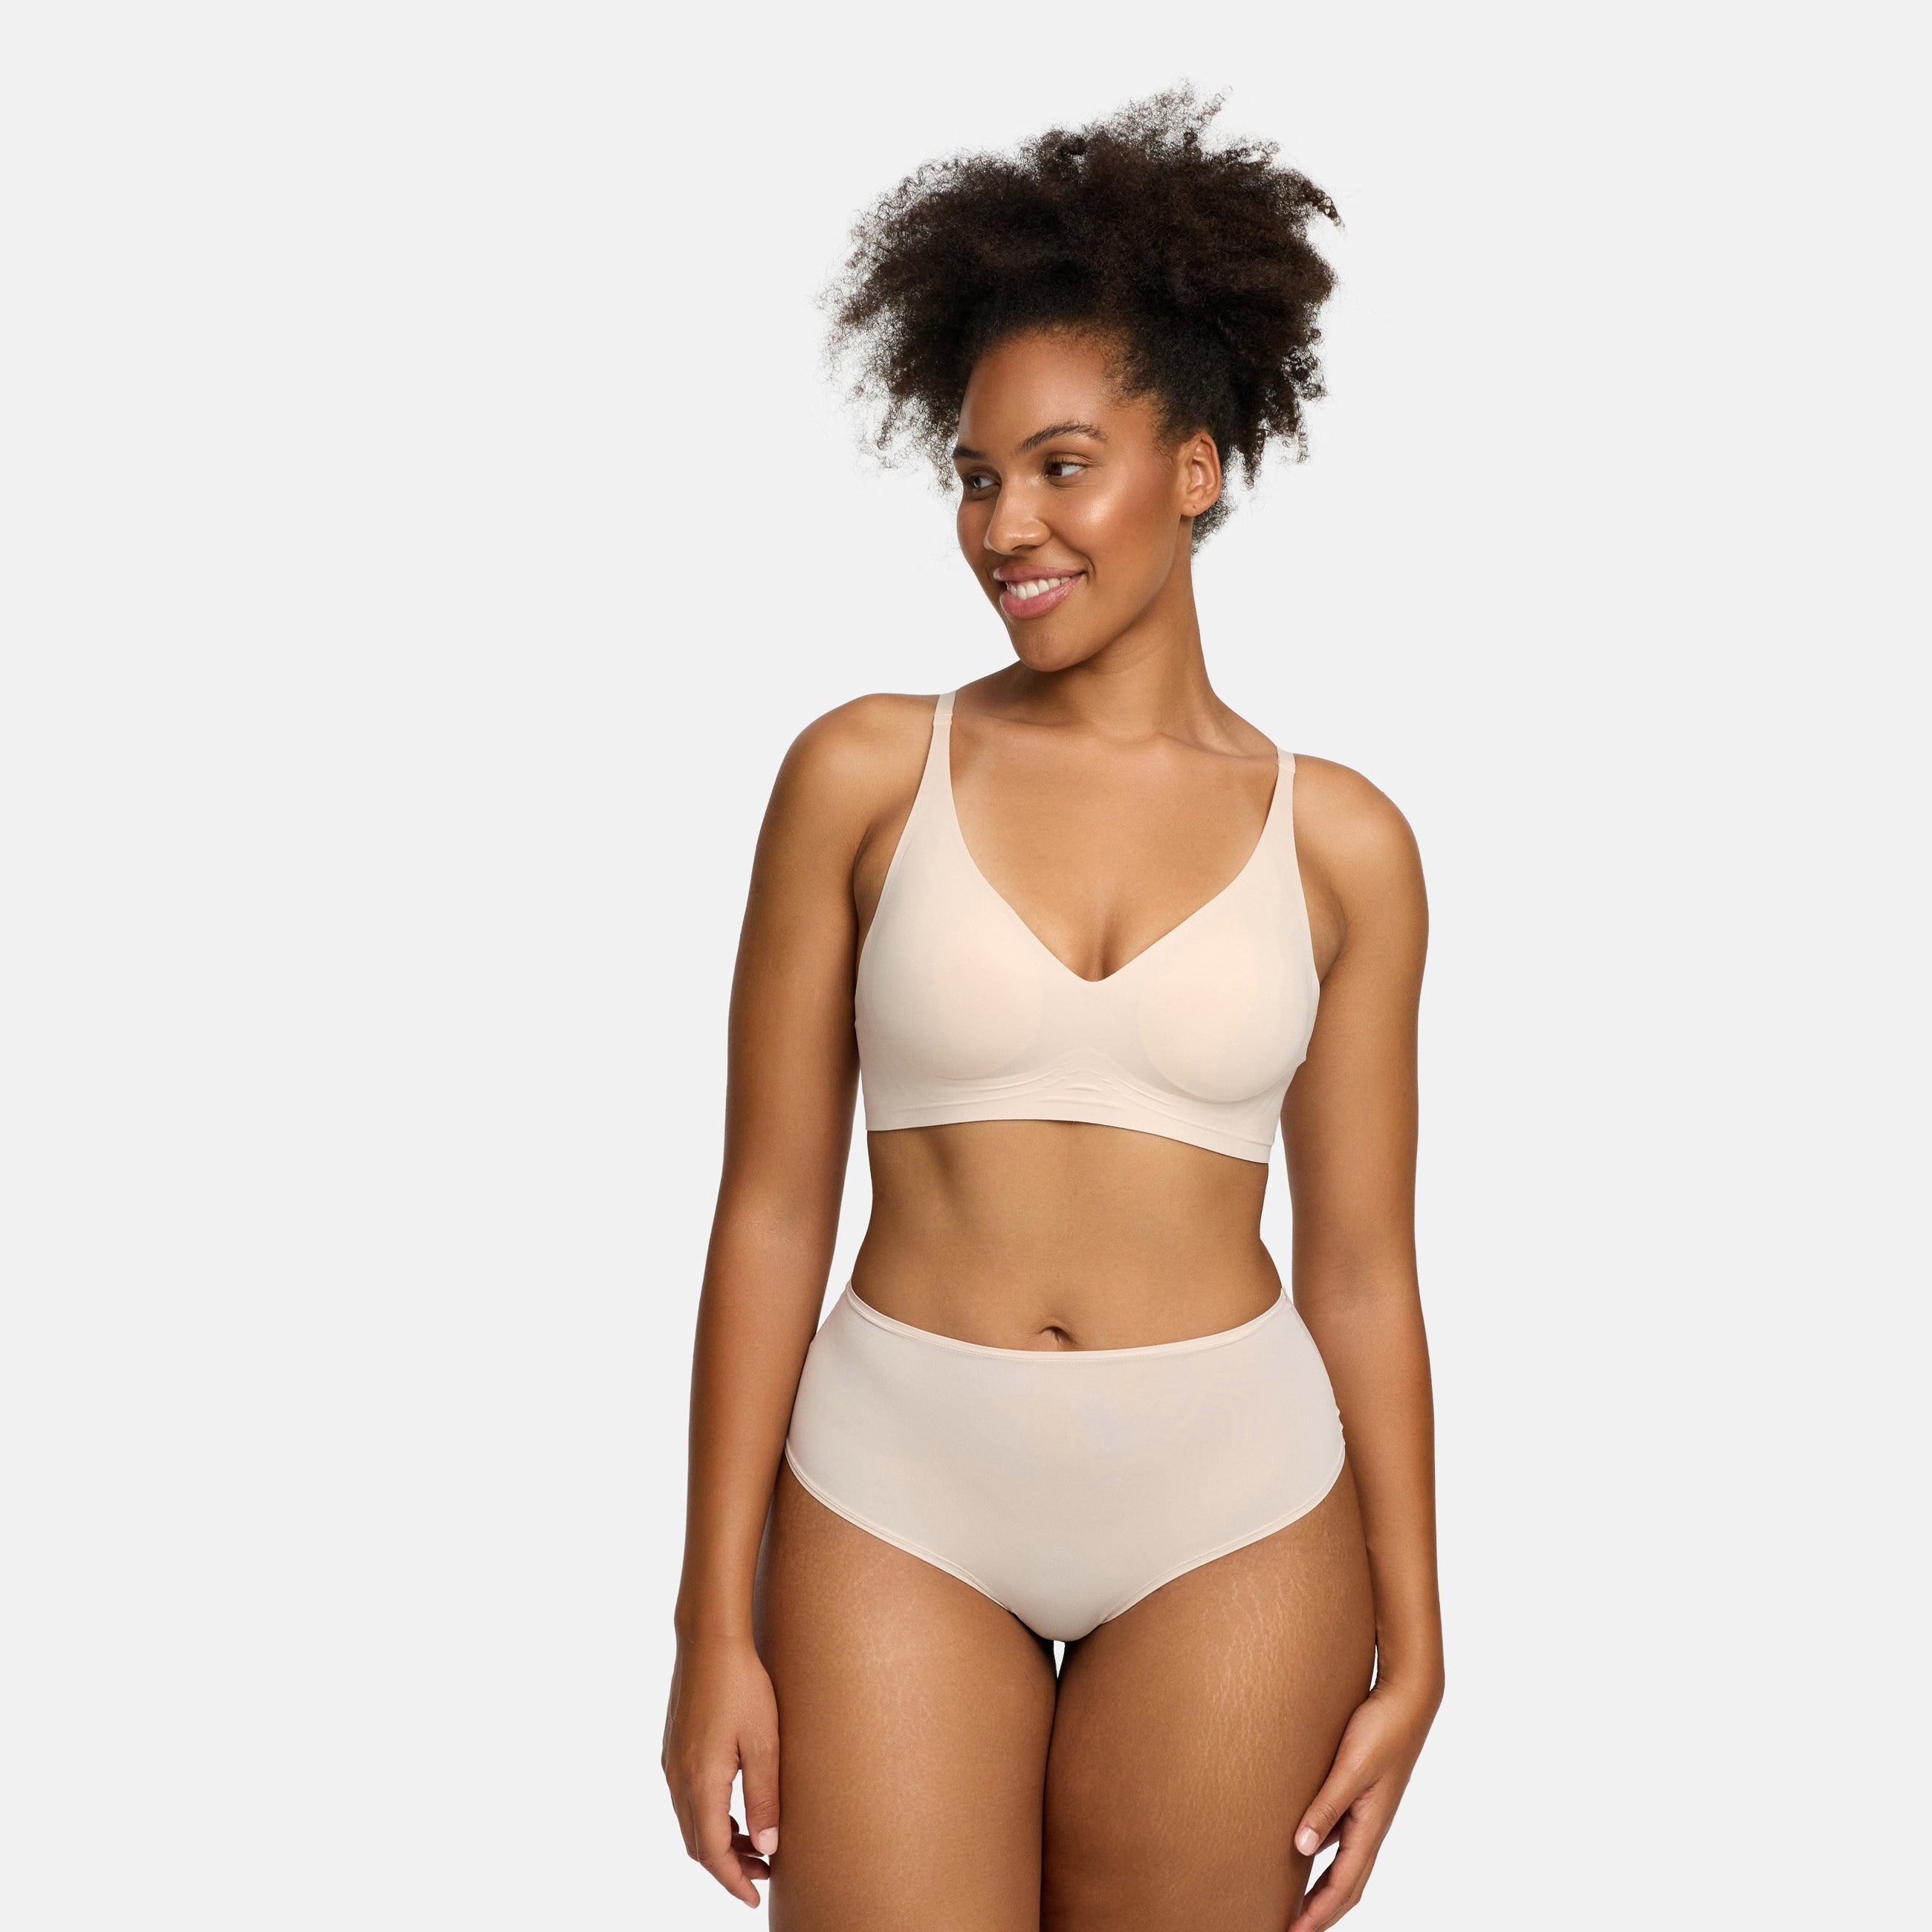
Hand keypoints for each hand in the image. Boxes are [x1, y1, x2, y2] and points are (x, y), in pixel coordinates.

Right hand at [661, 1632, 781, 1907]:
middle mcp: (678, 1778)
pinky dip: (708, 1818)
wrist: (709, 1640)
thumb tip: (767, 1846)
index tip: (755, 1898)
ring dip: (718, 1842)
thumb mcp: (764, 1743)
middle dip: (728, 1867)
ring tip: (754, 1845)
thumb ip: (765, 1797)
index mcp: (701, 1781)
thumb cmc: (743, 1685)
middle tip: (763, 1873)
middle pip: (697, 1844)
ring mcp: (672, 1763)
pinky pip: (686, 1801)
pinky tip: (733, 1810)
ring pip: (690, 1823)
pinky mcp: (673, 1749)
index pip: (712, 1853)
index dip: (733, 1881)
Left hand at [1289, 1675, 1440, 1927]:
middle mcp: (1370, 1826)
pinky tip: (1300, 1848)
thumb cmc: (1381, 1729)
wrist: (1407, 1696)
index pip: (1343, 1886)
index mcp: (1370, 1827)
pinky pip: (1340, 1835)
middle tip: (1290, 1930)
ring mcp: (1368, 1811)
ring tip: (1294, 1901)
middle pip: (1347, 1885)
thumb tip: (1300, 1849)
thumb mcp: (1350, 1768)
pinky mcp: (1362, 1792)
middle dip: (1321, 1912)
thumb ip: (1326, 1806)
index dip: (1318, 1914)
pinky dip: (1321, 1853)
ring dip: (1322, 1888)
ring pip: (1345, 1863)